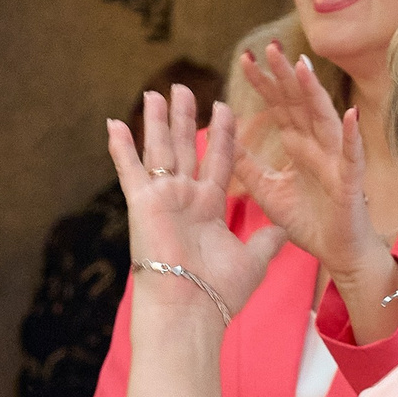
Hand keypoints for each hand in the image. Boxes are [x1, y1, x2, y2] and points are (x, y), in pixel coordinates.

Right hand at [106, 85, 285, 323]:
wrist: (191, 310)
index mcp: (209, 207)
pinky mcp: (143, 204)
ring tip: (156, 92)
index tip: (226, 106)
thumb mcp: (253, 259)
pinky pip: (130, 170)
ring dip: (157, 121)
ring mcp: (162, 199)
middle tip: (183, 87)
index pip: (218, 160)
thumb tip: (284, 228)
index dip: (222, 134)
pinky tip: (113, 123)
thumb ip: (267, 239)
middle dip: (185, 117)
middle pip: (187, 147)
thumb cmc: (219, 292)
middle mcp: (184, 199)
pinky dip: (121, 148)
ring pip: (160, 150)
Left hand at [234, 43, 393, 291]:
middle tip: (268, 47)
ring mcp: (336, 160)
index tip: (244, 59)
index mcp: (298, 146)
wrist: (338, 254)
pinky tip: (350, 115)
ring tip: (301, 66)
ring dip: (313, 93)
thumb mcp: (267, 190)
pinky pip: (352, 156)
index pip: (279, 107)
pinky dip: (352, 136)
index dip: (264, 83)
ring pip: (323, 120)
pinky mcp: (350, 182)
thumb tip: (222, 138)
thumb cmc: (309, 221)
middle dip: (285, 76)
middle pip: (299, 104)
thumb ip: (248, 165)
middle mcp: (318, 146)